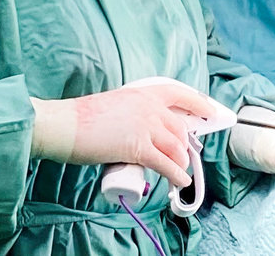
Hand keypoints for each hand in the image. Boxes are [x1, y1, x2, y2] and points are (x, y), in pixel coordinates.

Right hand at [29, 80, 230, 188]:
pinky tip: (180, 181)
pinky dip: (176, 175)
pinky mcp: (137, 147)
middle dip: (186, 145)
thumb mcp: (115, 105)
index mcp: (142, 93)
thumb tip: (144, 134)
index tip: (211, 112)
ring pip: (176, 147)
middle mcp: (148, 107)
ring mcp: (145, 127)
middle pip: (180, 128)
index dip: (199, 103)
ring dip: (181, 162)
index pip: (179, 93)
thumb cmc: (81, 118)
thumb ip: (133, 114)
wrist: (64, 124)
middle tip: (186, 156)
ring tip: (180, 171)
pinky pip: (165, 164)